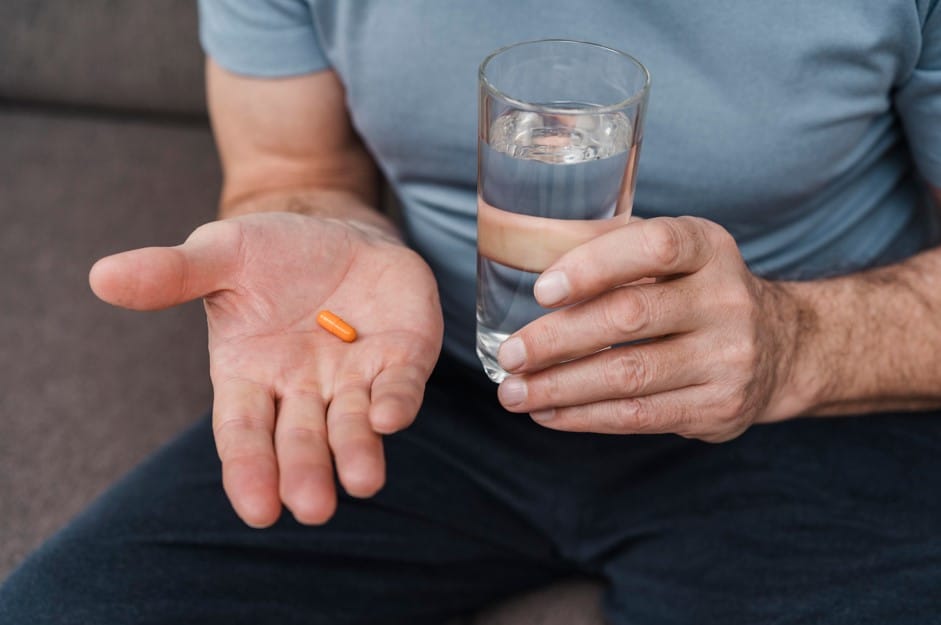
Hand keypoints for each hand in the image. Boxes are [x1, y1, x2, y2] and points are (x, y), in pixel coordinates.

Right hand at [90, 212, 442, 525]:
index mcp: (250, 376)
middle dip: (306, 472)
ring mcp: (355, 377)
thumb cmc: (271, 253)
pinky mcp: (402, 357)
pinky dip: (398, 402)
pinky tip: (392, 417)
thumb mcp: (221, 254)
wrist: (337, 230)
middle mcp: (303, 389)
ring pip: (353, 425)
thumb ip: (172, 274)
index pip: (244, 432)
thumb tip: (101, 276)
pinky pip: (401, 386)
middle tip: (313, 507)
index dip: (249, 470)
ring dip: (357, 452)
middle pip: (301, 440)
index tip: (258, 510)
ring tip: (362, 481)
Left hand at [495, 216, 804, 441]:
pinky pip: (639, 418)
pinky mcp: (721, 407)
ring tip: (514, 393)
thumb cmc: (697, 292)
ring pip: (630, 376)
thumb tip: (526, 260)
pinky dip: (585, 417)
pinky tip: (549, 413)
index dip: (593, 266)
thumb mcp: (675, 255)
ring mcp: (729, 358)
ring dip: (561, 388)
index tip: (542, 291)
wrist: (781, 347)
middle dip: (557, 339)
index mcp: (708, 247)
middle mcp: (727, 299)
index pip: (653, 247)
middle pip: (630, 317)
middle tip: (510, 355)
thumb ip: (615, 249)